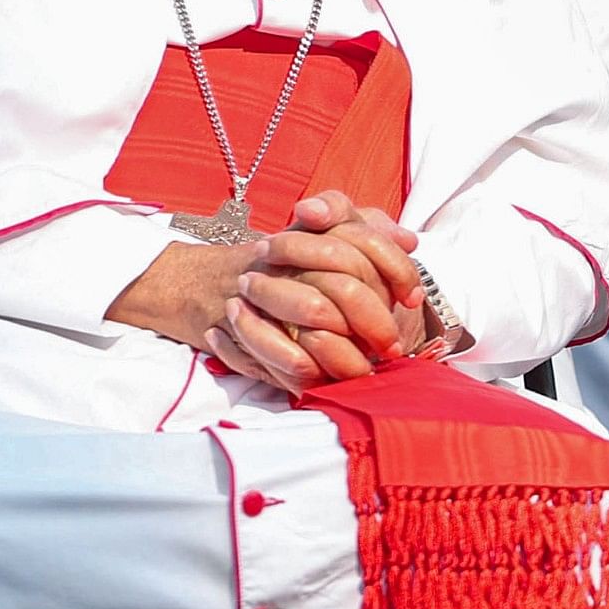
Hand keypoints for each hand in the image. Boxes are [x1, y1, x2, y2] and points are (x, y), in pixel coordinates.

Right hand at [104, 192, 424, 390]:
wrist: (196, 285)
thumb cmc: (275, 262)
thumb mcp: (319, 232)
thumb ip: (366, 226)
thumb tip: (409, 240)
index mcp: (305, 234)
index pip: (362, 245)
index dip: (396, 270)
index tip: (411, 298)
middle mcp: (282, 263)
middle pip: (343, 289)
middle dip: (375, 322)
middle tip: (393, 346)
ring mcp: (258, 298)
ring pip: (313, 323)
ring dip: (346, 355)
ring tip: (365, 371)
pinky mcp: (236, 332)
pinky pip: (280, 358)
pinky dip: (307, 374)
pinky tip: (325, 381)